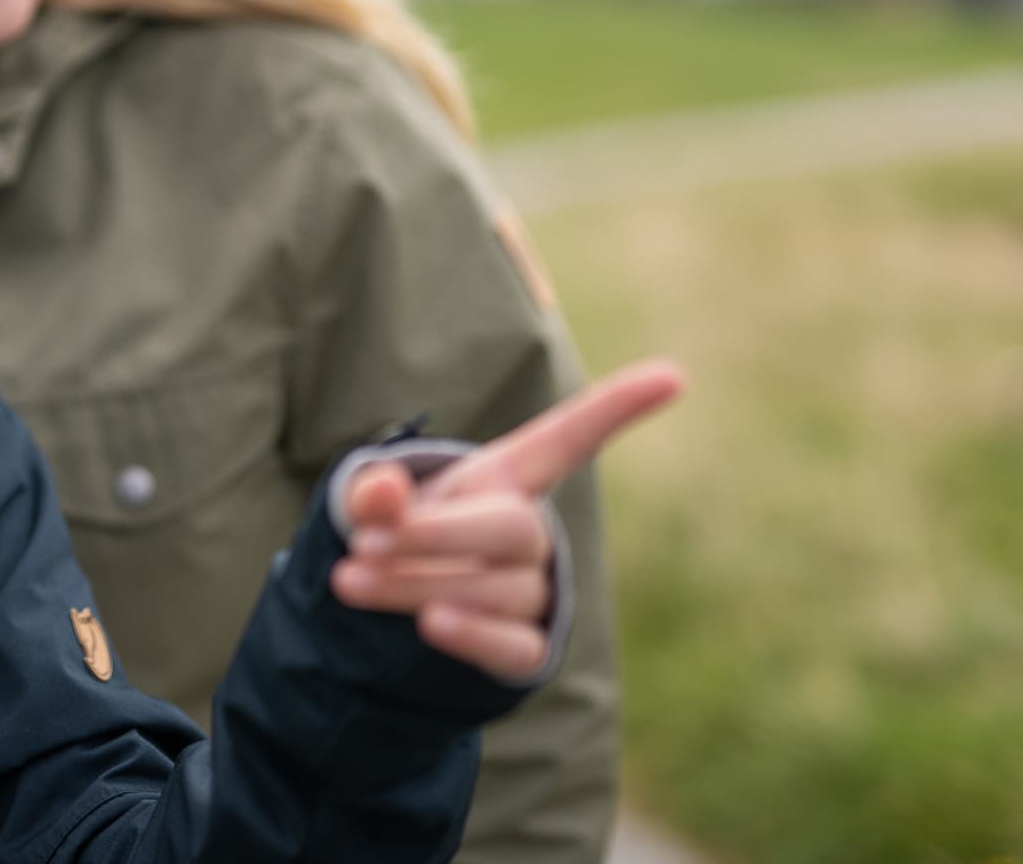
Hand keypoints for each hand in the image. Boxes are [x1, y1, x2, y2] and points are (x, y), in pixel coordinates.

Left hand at [329, 360, 684, 678]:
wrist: (394, 612)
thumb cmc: (396, 535)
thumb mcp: (373, 505)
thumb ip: (371, 492)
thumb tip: (379, 491)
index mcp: (503, 478)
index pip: (567, 438)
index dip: (616, 407)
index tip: (673, 374)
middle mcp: (529, 532)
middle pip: (511, 528)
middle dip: (434, 535)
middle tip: (367, 540)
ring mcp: (534, 592)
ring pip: (493, 588)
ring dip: (416, 585)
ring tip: (349, 578)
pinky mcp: (523, 649)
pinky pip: (512, 645)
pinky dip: (472, 636)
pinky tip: (432, 625)